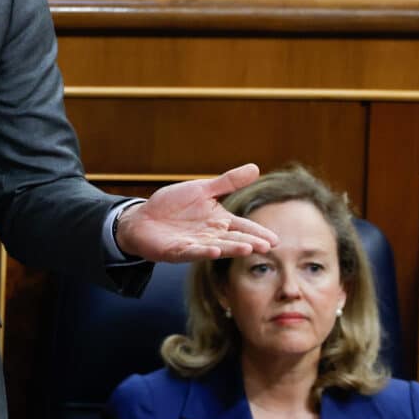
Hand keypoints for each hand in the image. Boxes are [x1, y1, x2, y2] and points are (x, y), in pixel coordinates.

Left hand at [114, 164, 277, 261]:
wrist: (143, 218)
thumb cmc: (174, 205)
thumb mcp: (202, 190)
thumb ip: (227, 182)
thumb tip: (255, 167)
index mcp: (220, 221)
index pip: (243, 227)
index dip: (258, 232)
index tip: (275, 239)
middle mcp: (211, 235)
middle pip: (234, 239)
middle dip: (250, 242)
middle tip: (266, 246)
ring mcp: (196, 244)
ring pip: (218, 247)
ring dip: (232, 248)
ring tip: (248, 248)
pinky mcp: (178, 250)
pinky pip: (193, 251)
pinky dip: (204, 251)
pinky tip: (215, 251)